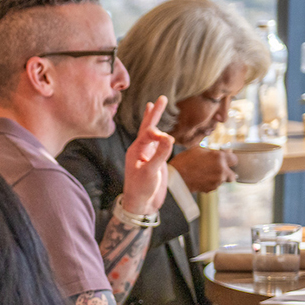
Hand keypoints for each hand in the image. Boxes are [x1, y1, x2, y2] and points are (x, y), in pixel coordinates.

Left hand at [120, 97, 174, 214]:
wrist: (141, 206)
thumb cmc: (141, 190)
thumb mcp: (150, 172)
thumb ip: (160, 154)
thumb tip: (169, 136)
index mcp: (135, 150)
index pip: (148, 133)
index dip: (158, 132)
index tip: (168, 140)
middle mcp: (140, 150)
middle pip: (148, 127)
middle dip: (154, 113)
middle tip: (161, 98)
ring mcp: (148, 155)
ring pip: (154, 134)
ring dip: (156, 119)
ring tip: (157, 105)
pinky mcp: (156, 161)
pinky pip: (160, 144)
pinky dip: (162, 134)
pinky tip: (163, 130)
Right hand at [169, 146, 235, 194]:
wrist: (174, 177)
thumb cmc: (184, 161)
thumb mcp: (198, 149)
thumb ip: (213, 151)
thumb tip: (226, 151)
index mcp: (220, 157)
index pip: (234, 159)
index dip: (229, 159)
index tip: (224, 159)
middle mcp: (221, 170)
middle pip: (232, 175)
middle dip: (227, 173)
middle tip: (217, 171)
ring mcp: (217, 181)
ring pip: (222, 181)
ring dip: (216, 179)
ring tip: (204, 175)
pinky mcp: (211, 189)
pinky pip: (214, 186)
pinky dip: (209, 184)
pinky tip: (200, 180)